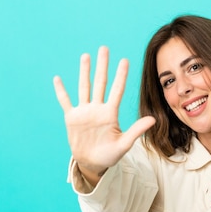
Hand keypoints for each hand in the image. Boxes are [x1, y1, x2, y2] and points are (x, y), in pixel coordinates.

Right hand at [53, 46, 155, 183]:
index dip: (121, 76)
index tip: (125, 61)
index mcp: (110, 113)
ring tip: (86, 56)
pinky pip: (65, 101)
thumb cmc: (110, 155)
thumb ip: (136, 130)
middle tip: (105, 48)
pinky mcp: (72, 118)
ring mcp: (84, 112)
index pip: (117, 90)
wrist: (92, 163)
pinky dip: (61, 91)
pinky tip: (57, 79)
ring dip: (84, 72)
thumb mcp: (124, 144)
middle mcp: (97, 108)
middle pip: (100, 83)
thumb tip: (153, 119)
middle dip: (102, 66)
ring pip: (84, 87)